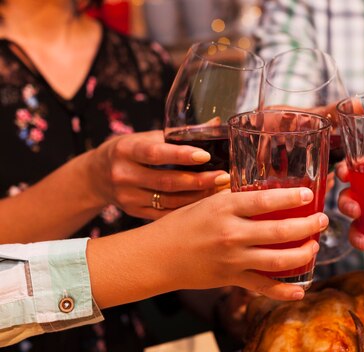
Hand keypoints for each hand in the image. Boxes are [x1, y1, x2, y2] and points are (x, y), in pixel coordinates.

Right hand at [88, 131, 228, 219]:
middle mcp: (123, 175)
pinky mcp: (135, 213)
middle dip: (199, 181)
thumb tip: (215, 123)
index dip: (180, 155)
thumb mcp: (145, 137)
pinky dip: (188, 209)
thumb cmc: (129, 151)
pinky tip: (207, 204)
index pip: (155, 154)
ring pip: (169, 201)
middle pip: (166, 181)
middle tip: (224, 177)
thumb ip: (177, 134)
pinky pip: (166, 214)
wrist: (95, 176)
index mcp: (126, 150)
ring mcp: (128, 197)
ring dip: (199, 197)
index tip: (205, 155)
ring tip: (222, 190)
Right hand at [148, 187, 326, 300]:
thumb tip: (269, 193)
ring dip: (302, 254)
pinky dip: (285, 291)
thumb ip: (237, 200)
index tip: (309, 196)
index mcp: (225, 208)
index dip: (292, 198)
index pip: (266, 200)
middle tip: (321, 220)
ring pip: (278, 260)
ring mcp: (233, 259)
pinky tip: (302, 288)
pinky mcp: (231, 278)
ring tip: (314, 246)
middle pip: (280, 231)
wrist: (157, 255)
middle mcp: (232, 233)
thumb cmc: (183, 224)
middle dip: (308, 226)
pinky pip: (263, 287)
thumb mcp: (209, 202)